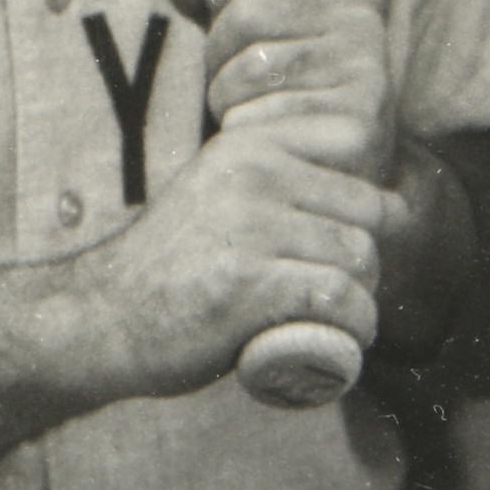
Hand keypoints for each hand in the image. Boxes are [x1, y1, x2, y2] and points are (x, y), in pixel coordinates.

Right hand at [76, 123, 399, 399]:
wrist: (101, 319)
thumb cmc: (172, 270)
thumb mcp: (220, 197)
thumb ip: (278, 185)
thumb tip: (388, 200)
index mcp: (249, 146)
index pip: (355, 157)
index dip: (368, 211)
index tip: (339, 249)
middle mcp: (253, 174)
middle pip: (367, 212)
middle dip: (364, 261)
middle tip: (334, 298)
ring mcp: (252, 227)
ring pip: (359, 258)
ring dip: (361, 301)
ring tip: (331, 324)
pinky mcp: (251, 283)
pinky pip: (339, 299)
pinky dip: (350, 329)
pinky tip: (333, 343)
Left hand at [168, 0, 395, 184]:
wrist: (323, 176)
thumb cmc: (277, 95)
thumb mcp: (248, 34)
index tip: (232, 22)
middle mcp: (360, 18)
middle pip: (244, 12)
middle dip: (220, 56)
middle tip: (246, 87)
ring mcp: (363, 70)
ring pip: (246, 66)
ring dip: (228, 99)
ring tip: (258, 113)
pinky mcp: (356, 125)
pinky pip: (261, 115)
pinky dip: (247, 134)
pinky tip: (270, 141)